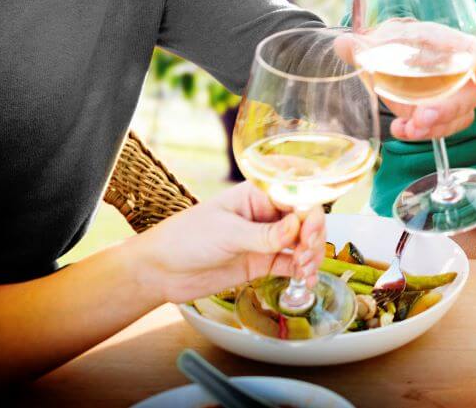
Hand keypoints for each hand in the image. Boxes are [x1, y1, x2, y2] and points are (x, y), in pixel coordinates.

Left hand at [129, 183, 324, 304]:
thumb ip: (264, 235)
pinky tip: (306, 280)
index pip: (296, 197)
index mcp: (258, 195)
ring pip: (303, 243)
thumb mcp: (226, 234)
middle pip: (306, 220)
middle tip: (306, 256)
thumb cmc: (186, 238)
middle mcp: (266, 214)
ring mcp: (266, 239)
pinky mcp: (262, 262)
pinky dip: (303, 271)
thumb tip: (297, 228)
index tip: (308, 234)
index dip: (310, 214)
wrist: (161, 270)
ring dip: (311, 256)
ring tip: (304, 271)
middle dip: (314, 237)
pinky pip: (291, 264)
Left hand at [335, 28, 475, 140]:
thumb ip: (359, 46)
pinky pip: (441, 129)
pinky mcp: (437, 114)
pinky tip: (399, 130)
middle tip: (421, 118)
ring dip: (436, 128)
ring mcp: (448, 95)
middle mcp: (453, 69)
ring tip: (408, 130)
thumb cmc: (387, 44)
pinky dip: (421, 134)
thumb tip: (344, 45)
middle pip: (471, 92)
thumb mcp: (372, 42)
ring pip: (459, 116)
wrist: (379, 59)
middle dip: (448, 110)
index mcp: (443, 43)